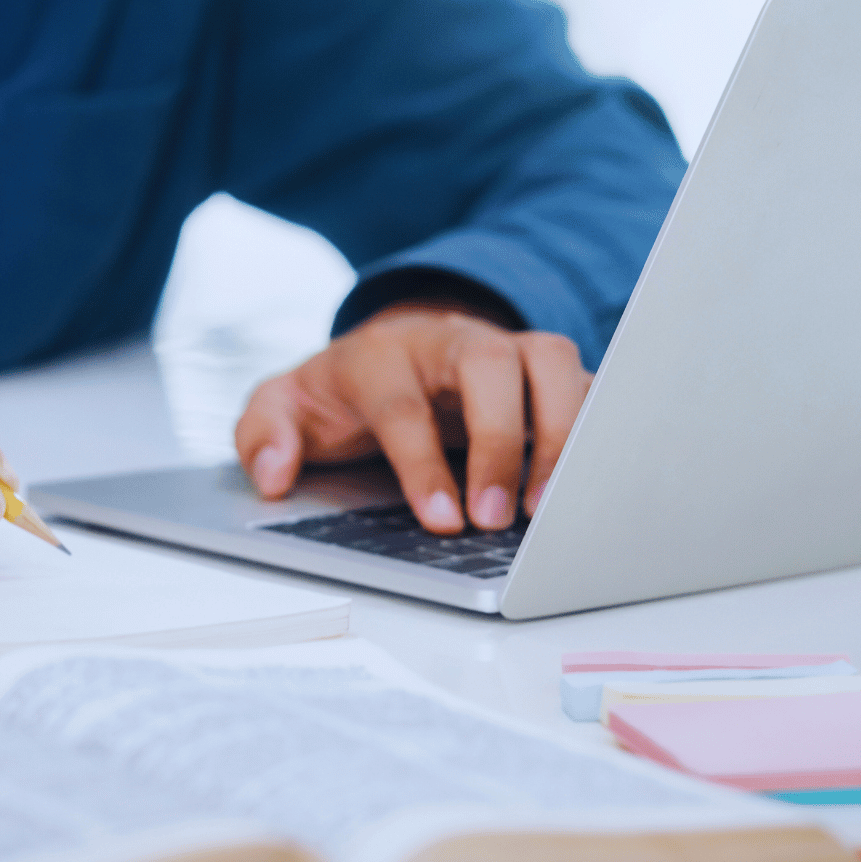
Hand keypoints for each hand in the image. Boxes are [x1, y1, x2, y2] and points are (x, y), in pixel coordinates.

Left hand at [235, 304, 590, 532]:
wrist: (386, 352)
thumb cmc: (340, 393)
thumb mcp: (283, 406)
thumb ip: (263, 434)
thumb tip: (273, 475)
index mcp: (381, 354)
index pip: (404, 404)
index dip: (423, 465)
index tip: (443, 521)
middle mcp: (450, 340)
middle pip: (490, 365)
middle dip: (500, 441)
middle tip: (496, 519)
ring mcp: (504, 349)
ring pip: (551, 362)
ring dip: (562, 433)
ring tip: (551, 508)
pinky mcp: (544, 372)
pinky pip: (587, 387)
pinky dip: (596, 431)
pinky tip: (588, 487)